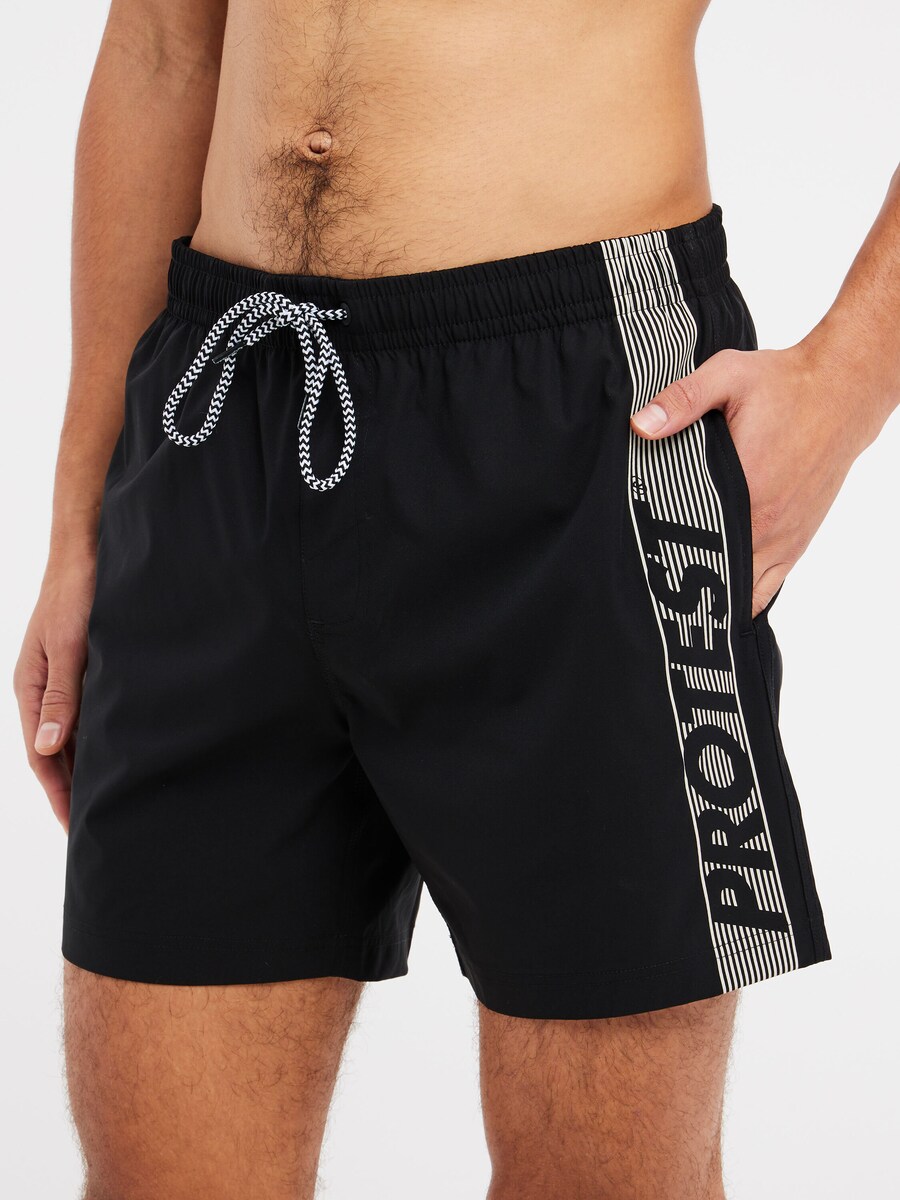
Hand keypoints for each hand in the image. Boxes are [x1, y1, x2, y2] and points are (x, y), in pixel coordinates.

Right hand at [14, 551, 95, 830]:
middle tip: (97, 823)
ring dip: (88, 765)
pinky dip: (101, 737)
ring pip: (75, 735)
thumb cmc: (76, 594)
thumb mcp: (68, 647)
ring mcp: (65, 679)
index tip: (73, 826)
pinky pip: (91, 713)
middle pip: (57, 753)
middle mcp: (45, 689)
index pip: (42, 755)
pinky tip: (122, 751)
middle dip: (72, 789)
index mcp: (31, 688)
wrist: (90, 553)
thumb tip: (49, 746)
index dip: (58, 792)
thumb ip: (61, 696)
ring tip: (111, 797)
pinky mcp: (87, 668)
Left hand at [630, 342, 864, 618]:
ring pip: (745, 592)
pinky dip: (745, 595)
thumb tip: (641, 424)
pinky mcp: (797, 539)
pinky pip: (769, 585)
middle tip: (652, 592)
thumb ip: (682, 400)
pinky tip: (719, 597)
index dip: (667, 564)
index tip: (642, 571)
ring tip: (679, 601)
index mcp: (746, 489)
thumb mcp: (729, 376)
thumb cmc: (786, 385)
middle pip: (718, 579)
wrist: (844, 391)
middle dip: (685, 589)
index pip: (697, 545)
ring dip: (715, 598)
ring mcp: (785, 537)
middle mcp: (768, 524)